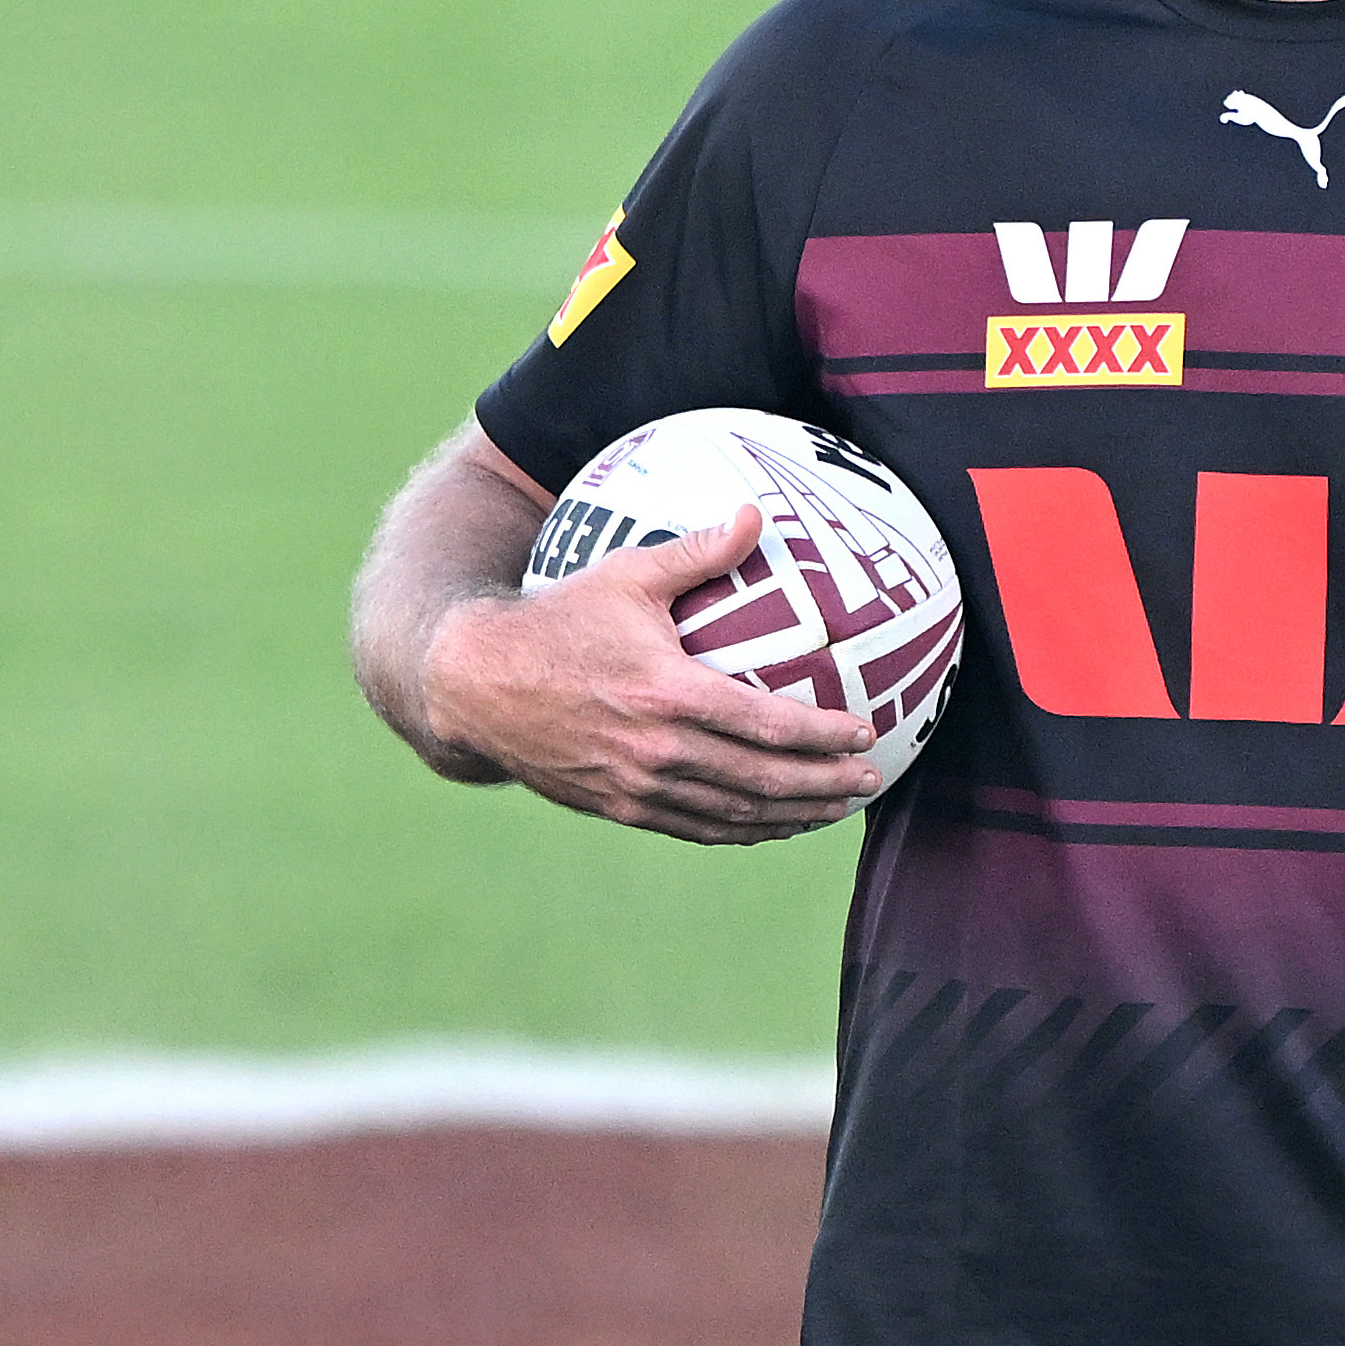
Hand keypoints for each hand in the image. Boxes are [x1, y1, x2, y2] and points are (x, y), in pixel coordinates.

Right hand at [418, 506, 882, 844]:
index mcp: (667, 693)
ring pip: (733, 814)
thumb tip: (757, 515)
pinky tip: (770, 823)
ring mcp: (636, 787)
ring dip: (791, 815)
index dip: (824, 735)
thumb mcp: (624, 575)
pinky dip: (742, 830)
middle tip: (869, 780)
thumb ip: (697, 551)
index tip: (867, 731)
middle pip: (761, 780)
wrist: (475, 683)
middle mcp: (656, 750)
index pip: (766, 724)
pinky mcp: (618, 808)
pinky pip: (695, 828)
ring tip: (834, 808)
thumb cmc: (554, 619)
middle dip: (824, 784)